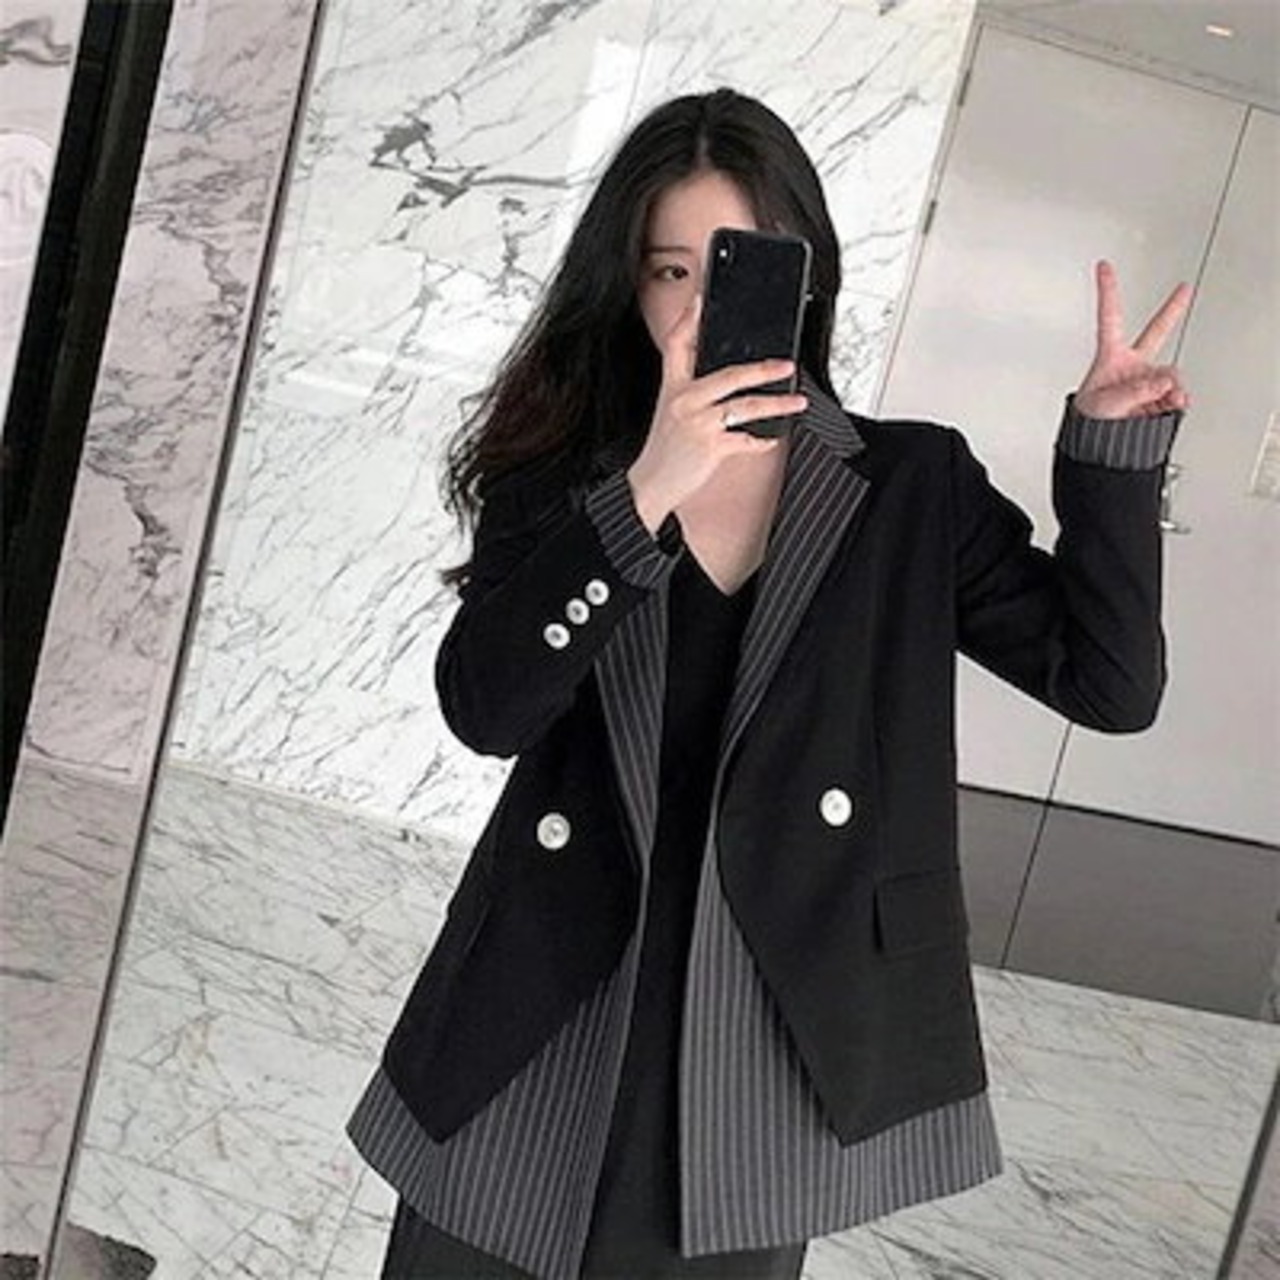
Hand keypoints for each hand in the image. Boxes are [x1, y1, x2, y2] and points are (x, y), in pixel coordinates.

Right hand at [627, 296, 806, 530]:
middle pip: (729, 374)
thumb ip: (692, 390)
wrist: (650, 484)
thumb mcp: (671, 411)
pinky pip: (746, 440)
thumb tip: (727, 376)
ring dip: (776, 404)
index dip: (689, 320)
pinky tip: (771, 438)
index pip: (678, 345)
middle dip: (762, 369)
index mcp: (672, 387)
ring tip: (796, 402)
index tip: (702, 300)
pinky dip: (762, 440)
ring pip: (745, 406)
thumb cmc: (665, 448)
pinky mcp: (710, 447)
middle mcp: (684, 400)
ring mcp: (698, 424)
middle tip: (786, 365)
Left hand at [1072, 259, 1192, 418]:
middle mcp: (1132, 365)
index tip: (1103, 266)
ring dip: (1168, 391)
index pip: (1109, 318)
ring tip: (1150, 405)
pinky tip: (1161, 410)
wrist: (1097, 447)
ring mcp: (1147, 380)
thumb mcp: (1107, 404)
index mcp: (1110, 357)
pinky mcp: (1160, 397)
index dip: (1108, 291)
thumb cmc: (1090, 422)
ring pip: (1171, 375)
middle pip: (1156, 331)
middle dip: (1172, 309)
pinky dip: (1174, 404)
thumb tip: (1162, 383)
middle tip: (1183, 289)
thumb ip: (1135, 391)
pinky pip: (1177, 396)